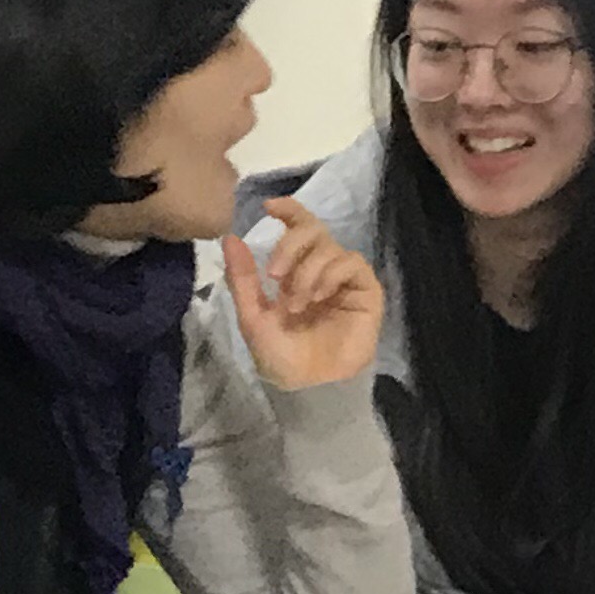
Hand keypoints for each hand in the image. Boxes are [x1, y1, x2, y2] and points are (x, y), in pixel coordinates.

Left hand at [224, 196, 384, 391]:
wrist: (310, 387)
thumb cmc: (282, 358)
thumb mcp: (253, 318)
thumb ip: (242, 279)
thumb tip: (229, 238)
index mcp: (294, 273)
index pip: (297, 229)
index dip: (288, 211)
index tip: (269, 206)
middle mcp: (320, 270)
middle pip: (313, 229)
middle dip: (290, 244)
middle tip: (274, 273)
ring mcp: (344, 279)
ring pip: (329, 247)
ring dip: (306, 272)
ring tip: (297, 304)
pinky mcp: (365, 290)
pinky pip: (350, 262)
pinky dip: (329, 274)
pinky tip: (318, 297)